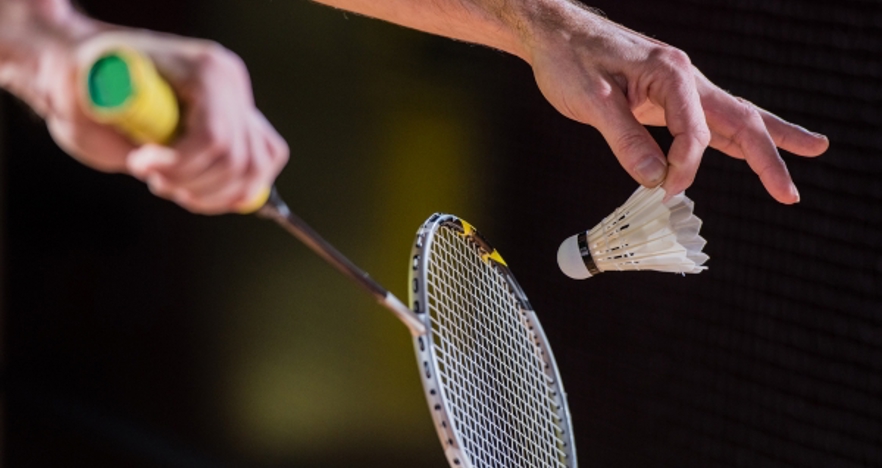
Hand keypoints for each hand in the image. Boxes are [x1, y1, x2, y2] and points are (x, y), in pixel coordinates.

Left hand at [72, 32, 287, 213]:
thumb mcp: (81, 100)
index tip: (139, 163)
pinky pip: (262, 166)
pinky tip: (198, 190)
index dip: (179, 165)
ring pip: (253, 171)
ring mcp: (241, 104)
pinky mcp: (243, 125)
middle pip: (237, 161)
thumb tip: (137, 152)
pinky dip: (234, 191)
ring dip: (211, 194)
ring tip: (171, 185)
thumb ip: (103, 123)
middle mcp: (233, 83)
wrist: (94, 75)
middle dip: (192, 183)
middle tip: (153, 179)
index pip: (215, 138)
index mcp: (205, 70)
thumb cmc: (84, 86)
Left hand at [525, 4, 827, 202]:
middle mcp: (685, 78)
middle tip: (791, 193)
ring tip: (810, 151)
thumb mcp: (593, 102)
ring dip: (767, 140)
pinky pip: (708, 120)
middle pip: (740, 118)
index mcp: (671, 73)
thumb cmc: (570, 60)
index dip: (684, 167)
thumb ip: (626, 141)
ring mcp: (679, 87)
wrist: (556, 35)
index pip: (695, 131)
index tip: (665, 191)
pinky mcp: (666, 97)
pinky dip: (732, 138)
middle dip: (770, 155)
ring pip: (732, 116)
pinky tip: (749, 151)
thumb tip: (655, 179)